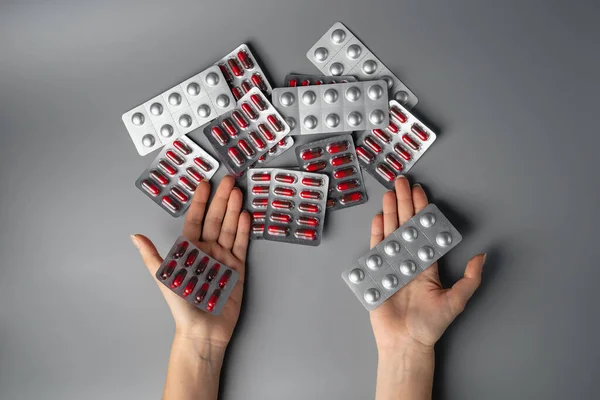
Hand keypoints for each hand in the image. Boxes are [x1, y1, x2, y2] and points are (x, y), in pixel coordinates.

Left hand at [130, 175, 249, 350]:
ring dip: (233, 210)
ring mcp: (223, 257)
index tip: (204, 182)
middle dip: (221, 199)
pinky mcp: (238, 268)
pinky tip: (245, 215)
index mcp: (189, 249)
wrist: (202, 330)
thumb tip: (134, 235)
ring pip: (229, 228)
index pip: (195, 219)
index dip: (200, 201)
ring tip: (238, 191)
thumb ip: (151, 256)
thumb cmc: (180, 305)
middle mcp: (207, 249)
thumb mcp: (163, 278)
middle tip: (229, 179)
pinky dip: (243, 231)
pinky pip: (241, 245)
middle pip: (216, 219)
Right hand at [369, 176, 485, 351]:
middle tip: (402, 182)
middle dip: (404, 202)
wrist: (406, 342)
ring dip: (390, 211)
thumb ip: (470, 279)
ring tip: (389, 193)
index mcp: (427, 263)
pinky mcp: (378, 272)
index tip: (421, 192)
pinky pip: (376, 249)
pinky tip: (379, 217)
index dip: (422, 210)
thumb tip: (483, 256)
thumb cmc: (430, 325)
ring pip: (391, 231)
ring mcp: (392, 265)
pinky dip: (377, 233)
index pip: (424, 230)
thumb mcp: (457, 301)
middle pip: (406, 224)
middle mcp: (409, 259)